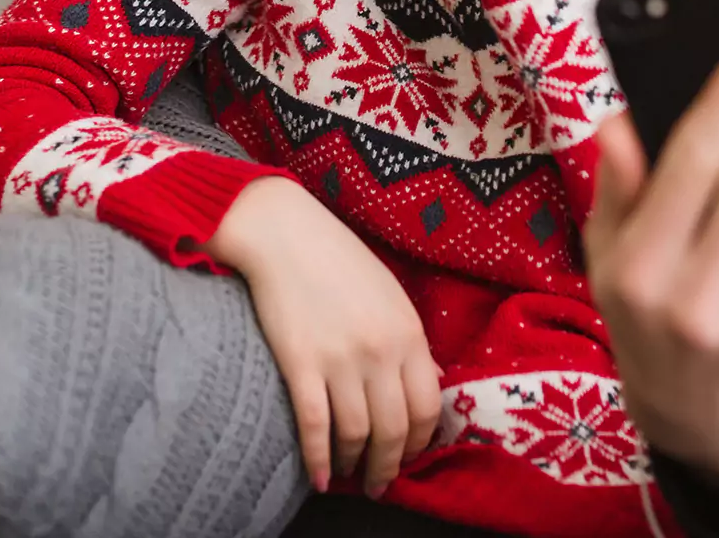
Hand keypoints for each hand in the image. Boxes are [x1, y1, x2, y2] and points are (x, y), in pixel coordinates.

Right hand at [208, 177, 440, 497]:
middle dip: (388, 466)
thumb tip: (432, 380)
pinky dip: (317, 460)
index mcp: (408, 331)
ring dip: (353, 466)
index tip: (410, 455)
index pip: (428, 405)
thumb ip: (410, 340)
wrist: (286, 234)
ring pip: (355, 435)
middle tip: (379, 482)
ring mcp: (340, 359)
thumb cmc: (339, 260)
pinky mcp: (300, 364)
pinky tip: (318, 477)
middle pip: (394, 429)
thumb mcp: (390, 294)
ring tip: (348, 475)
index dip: (421, 441)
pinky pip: (314, 428)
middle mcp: (380, 349)